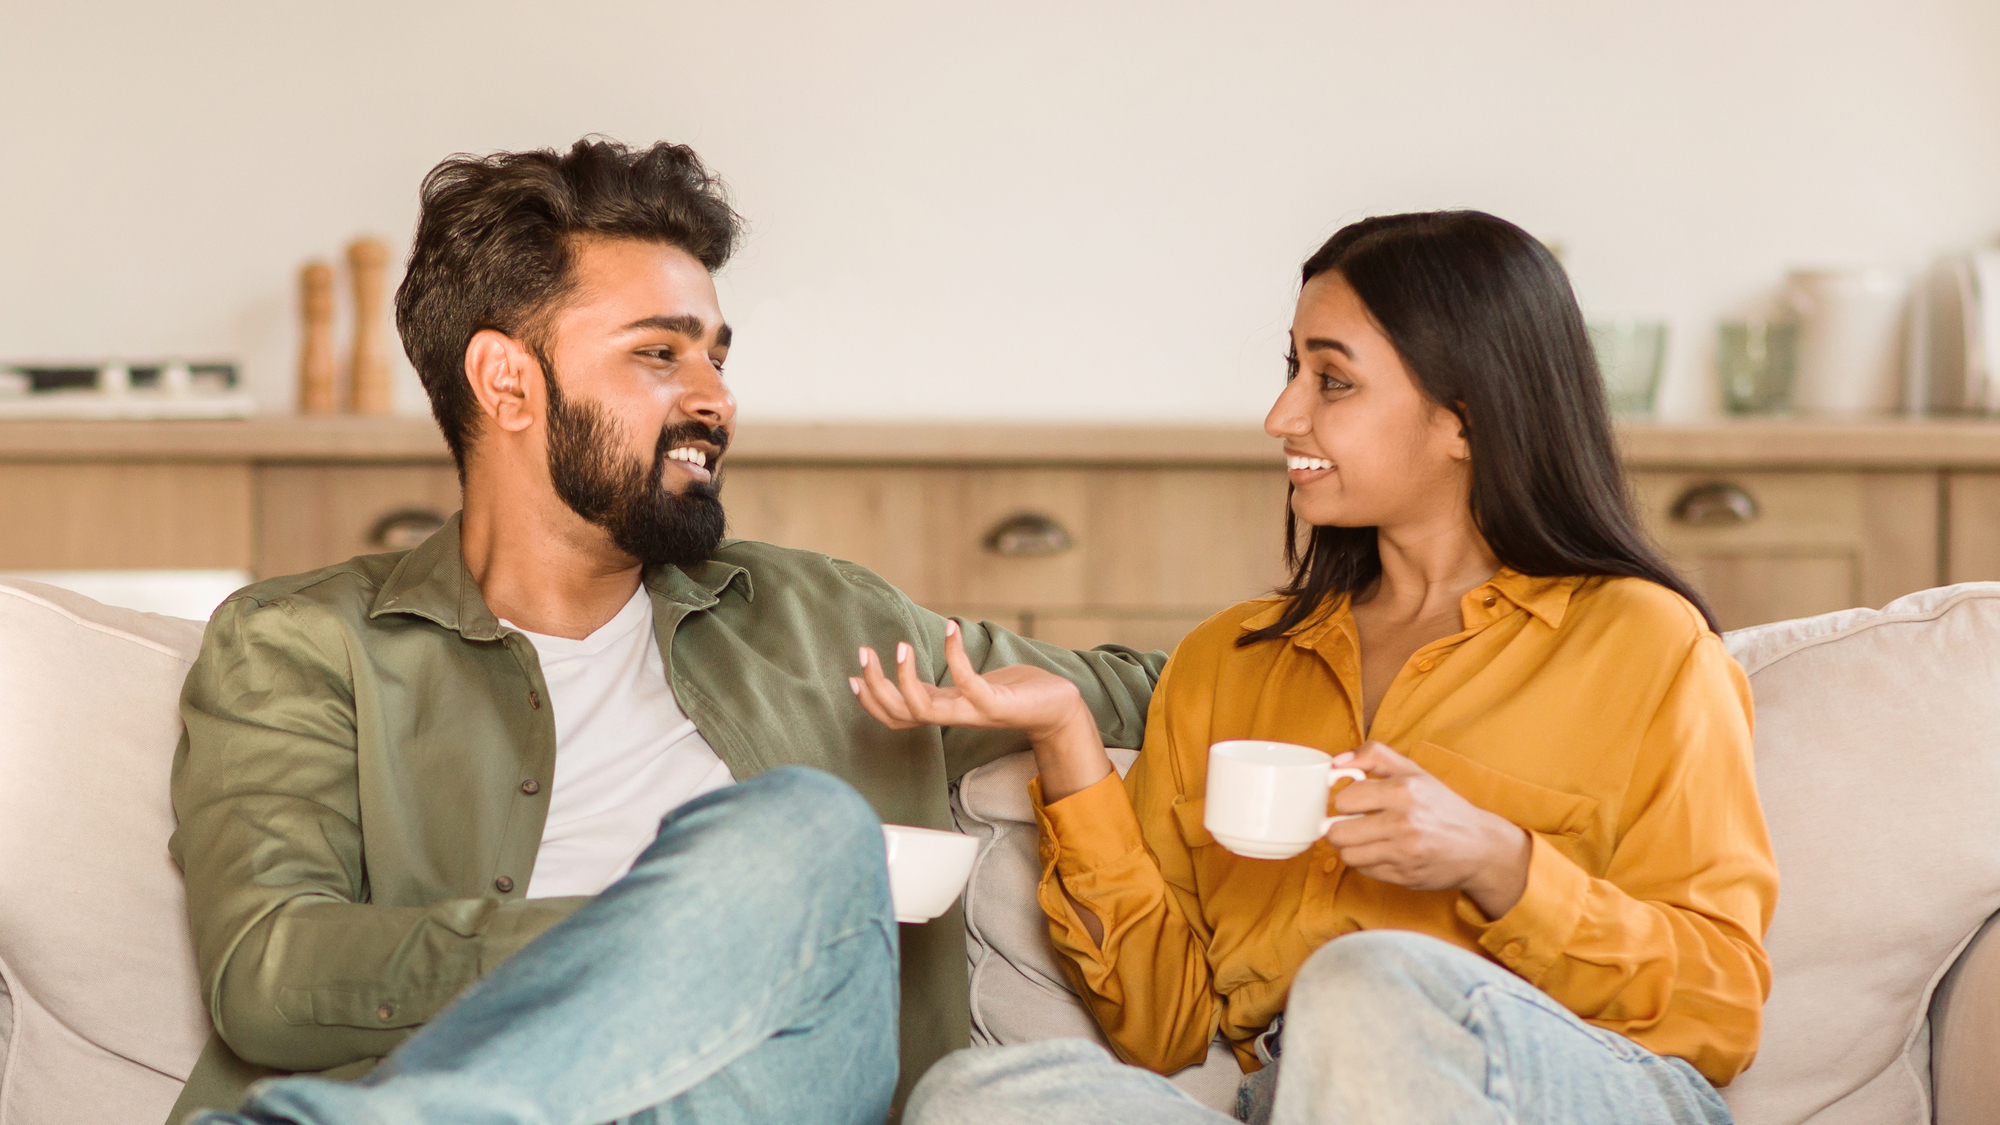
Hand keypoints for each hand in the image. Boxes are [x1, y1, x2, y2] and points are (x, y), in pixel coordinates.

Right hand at [851, 620, 1111, 800]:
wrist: (1058, 707)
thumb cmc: (1015, 693)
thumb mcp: (970, 688)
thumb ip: (945, 685)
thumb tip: (920, 667)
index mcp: (945, 711)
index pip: (896, 716)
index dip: (871, 700)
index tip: (852, 675)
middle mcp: (953, 716)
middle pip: (901, 713)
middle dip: (876, 687)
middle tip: (864, 654)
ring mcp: (973, 712)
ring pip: (924, 707)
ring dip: (906, 678)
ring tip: (900, 645)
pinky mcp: (995, 704)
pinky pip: (968, 683)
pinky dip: (954, 655)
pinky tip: (949, 627)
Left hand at [1323, 741, 1531, 919]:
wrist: (1479, 846)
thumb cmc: (1441, 806)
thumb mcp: (1413, 771)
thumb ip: (1374, 756)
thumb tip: (1336, 762)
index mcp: (1404, 790)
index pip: (1344, 799)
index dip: (1344, 801)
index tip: (1352, 802)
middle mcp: (1403, 822)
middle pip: (1337, 832)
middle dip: (1340, 827)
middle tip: (1353, 823)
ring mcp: (1404, 853)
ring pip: (1347, 855)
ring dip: (1353, 847)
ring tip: (1368, 839)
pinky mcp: (1405, 876)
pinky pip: (1365, 871)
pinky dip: (1369, 863)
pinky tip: (1385, 852)